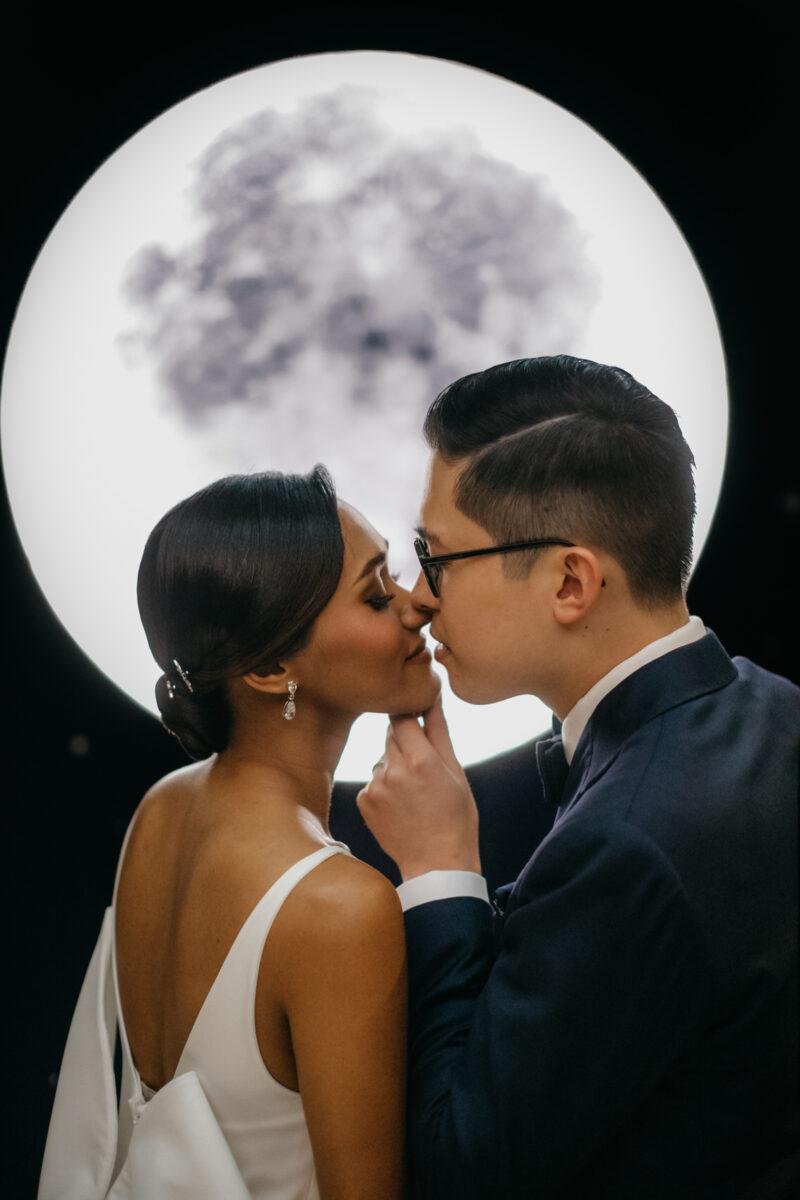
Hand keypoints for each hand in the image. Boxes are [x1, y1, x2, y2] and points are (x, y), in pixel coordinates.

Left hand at [356, 694, 480, 881]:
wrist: (436, 864)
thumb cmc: (456, 818)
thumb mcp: (456, 772)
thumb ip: (439, 732)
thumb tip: (433, 699)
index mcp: (421, 760)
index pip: (402, 717)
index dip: (409, 715)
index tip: (417, 718)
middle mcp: (393, 770)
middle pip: (391, 736)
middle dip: (406, 743)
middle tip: (423, 767)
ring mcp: (374, 786)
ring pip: (382, 759)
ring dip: (394, 766)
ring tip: (414, 793)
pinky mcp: (363, 801)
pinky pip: (372, 781)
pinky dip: (384, 787)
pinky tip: (401, 805)